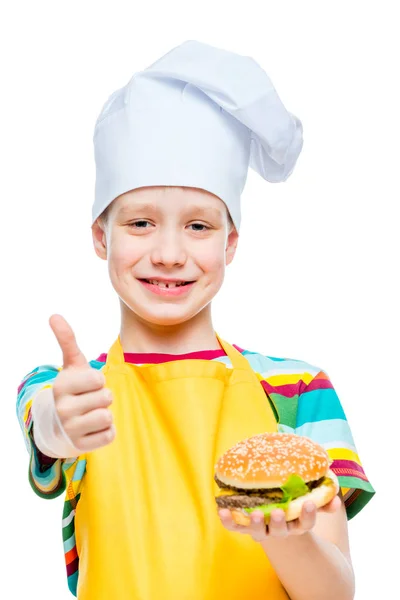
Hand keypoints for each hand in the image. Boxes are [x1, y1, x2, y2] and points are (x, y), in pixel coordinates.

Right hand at [49, 314, 114, 451]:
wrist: (57, 424)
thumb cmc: (72, 389)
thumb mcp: (71, 365)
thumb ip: (67, 340)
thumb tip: (54, 315)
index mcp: (62, 386)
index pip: (98, 380)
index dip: (98, 381)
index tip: (87, 384)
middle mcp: (63, 409)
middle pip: (106, 398)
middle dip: (103, 398)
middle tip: (90, 400)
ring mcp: (71, 429)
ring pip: (107, 417)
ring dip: (105, 414)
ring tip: (92, 413)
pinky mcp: (81, 446)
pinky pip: (109, 435)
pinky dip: (106, 432)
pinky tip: (93, 429)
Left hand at [218, 496, 340, 541]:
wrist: (276, 515)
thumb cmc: (295, 503)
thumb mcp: (309, 500)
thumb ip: (322, 498)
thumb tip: (335, 496)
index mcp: (297, 523)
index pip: (306, 522)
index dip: (307, 514)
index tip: (308, 503)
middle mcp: (280, 529)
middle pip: (280, 530)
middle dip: (278, 522)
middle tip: (278, 512)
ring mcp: (262, 529)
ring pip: (258, 532)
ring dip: (255, 524)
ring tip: (254, 513)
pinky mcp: (245, 526)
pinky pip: (236, 526)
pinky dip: (228, 521)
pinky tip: (221, 510)